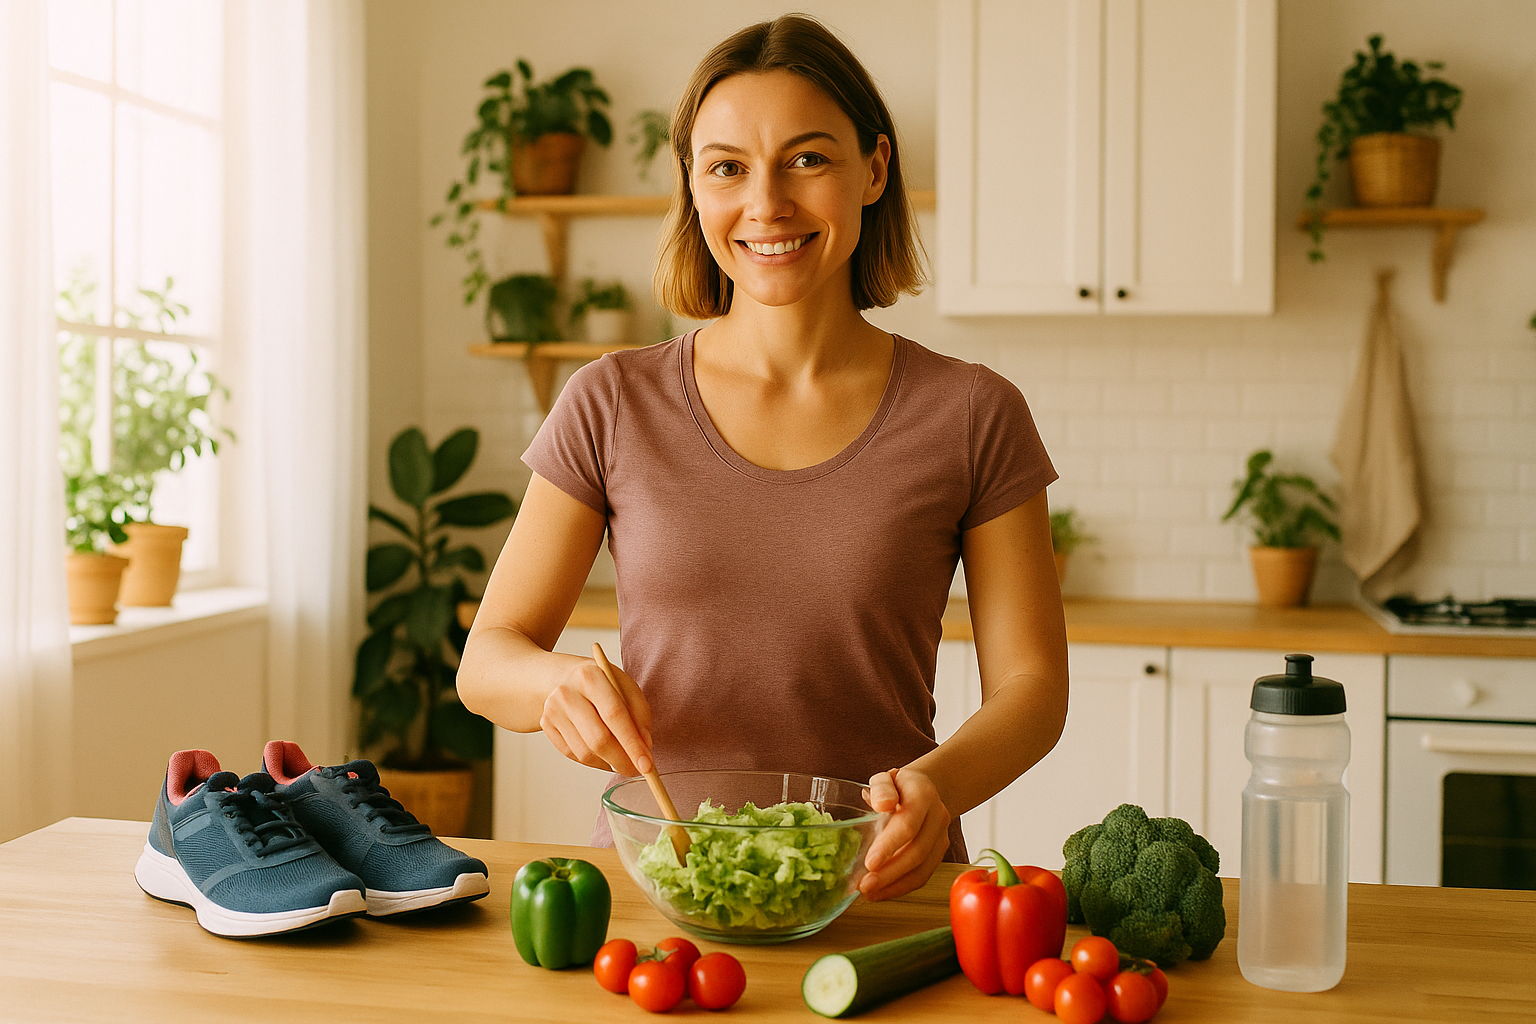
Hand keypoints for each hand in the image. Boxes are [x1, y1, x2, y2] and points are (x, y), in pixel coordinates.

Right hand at [539, 657, 653, 775]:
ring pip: (585, 752)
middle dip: (621, 760)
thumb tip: (644, 748)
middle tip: (637, 770)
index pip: (614, 714)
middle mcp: (566, 693)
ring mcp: (552, 711)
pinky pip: (574, 755)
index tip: (646, 764)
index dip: (632, 743)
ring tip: (623, 762)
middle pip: (598, 738)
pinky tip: (605, 757)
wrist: (566, 678)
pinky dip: (594, 762)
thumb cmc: (602, 684)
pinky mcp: (547, 726)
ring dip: (609, 763)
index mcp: (590, 676)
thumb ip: (639, 716)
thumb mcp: (626, 688)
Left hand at [858, 767, 951, 901]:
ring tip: (869, 893)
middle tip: (864, 885)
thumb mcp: (885, 778)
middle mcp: (937, 817)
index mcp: (923, 795)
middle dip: (890, 873)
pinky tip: (882, 892)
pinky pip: (923, 875)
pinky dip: (902, 887)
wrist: (925, 789)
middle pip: (917, 851)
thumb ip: (881, 788)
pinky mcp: (939, 853)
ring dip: (895, 885)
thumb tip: (881, 803)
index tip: (870, 863)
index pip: (908, 824)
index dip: (889, 845)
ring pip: (923, 868)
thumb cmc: (899, 786)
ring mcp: (941, 837)